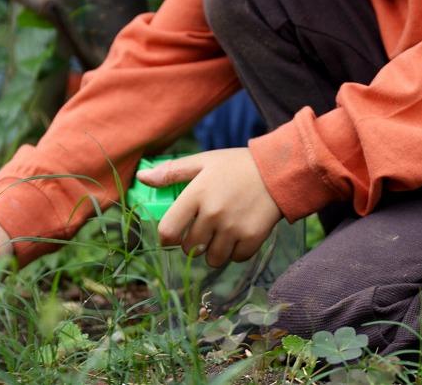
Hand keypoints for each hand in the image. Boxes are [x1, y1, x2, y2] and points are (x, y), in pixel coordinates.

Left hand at [136, 148, 282, 267]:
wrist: (278, 171)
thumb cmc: (237, 165)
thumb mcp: (204, 162)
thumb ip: (172, 172)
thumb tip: (142, 177)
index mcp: (197, 194)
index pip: (168, 231)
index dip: (166, 239)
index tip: (172, 236)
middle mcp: (213, 214)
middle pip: (190, 249)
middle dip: (192, 244)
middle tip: (202, 231)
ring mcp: (234, 228)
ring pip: (212, 259)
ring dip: (213, 251)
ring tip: (221, 235)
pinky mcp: (253, 238)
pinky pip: (235, 259)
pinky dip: (235, 252)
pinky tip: (238, 236)